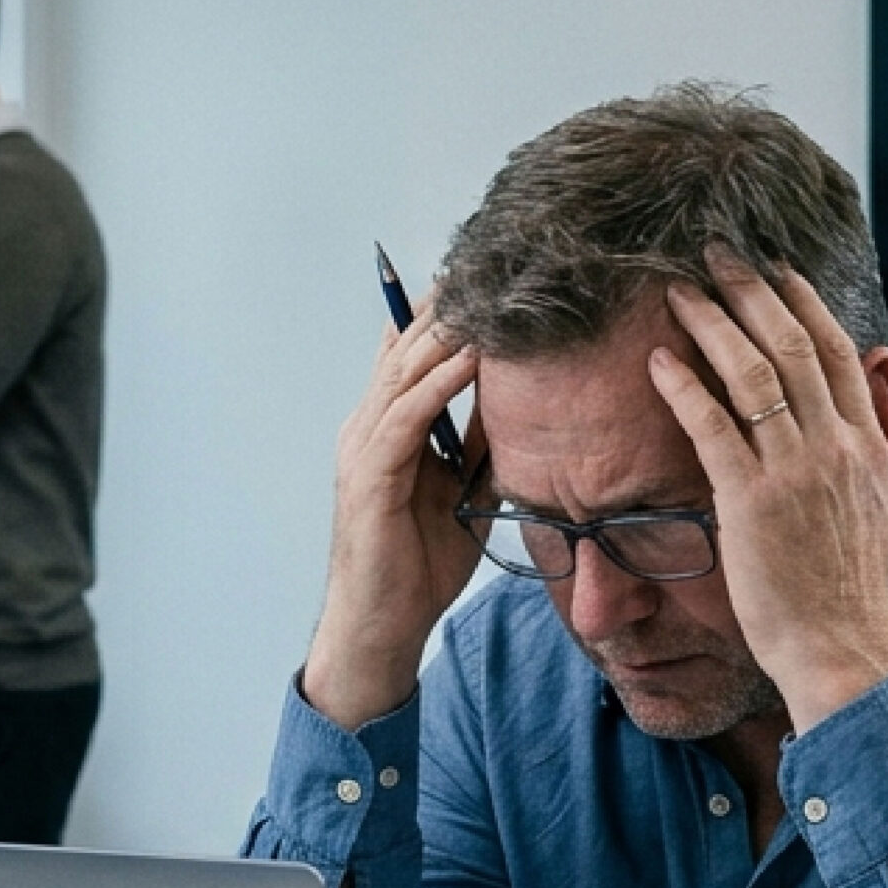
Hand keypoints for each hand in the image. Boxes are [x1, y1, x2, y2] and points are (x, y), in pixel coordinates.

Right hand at [300, 300, 482, 730]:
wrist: (381, 625)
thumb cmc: (417, 567)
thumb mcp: (463, 494)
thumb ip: (480, 451)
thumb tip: (524, 414)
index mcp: (385, 429)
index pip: (413, 354)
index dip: (446, 314)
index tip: (490, 278)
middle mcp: (367, 427)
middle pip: (408, 346)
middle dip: (449, 304)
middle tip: (494, 262)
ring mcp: (363, 447)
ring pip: (406, 370)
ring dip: (449, 330)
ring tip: (490, 292)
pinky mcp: (369, 474)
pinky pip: (408, 415)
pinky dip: (441, 382)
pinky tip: (474, 356)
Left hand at [648, 252, 887, 731]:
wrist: (843, 650)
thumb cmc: (844, 595)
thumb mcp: (869, 513)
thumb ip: (854, 462)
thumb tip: (847, 430)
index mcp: (864, 446)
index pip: (836, 352)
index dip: (802, 303)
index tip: (775, 269)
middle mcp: (834, 446)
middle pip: (792, 343)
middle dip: (752, 290)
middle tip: (717, 253)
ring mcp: (795, 470)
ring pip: (752, 371)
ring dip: (712, 321)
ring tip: (678, 288)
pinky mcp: (752, 501)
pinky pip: (713, 426)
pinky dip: (684, 385)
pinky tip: (658, 359)